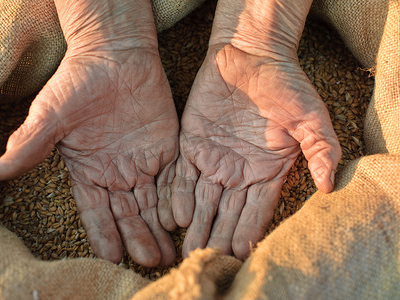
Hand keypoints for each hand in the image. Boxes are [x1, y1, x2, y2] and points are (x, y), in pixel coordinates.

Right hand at [0, 0, 178, 266]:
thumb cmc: (78, 82)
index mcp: (89, 171)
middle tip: (149, 262)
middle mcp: (116, 172)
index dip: (103, 234)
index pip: (96, 211)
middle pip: (128, 214)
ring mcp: (142, 161)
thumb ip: (30, 144)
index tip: (111, 258)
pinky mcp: (165, 147)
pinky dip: (175, 200)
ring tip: (168, 253)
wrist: (114, 55)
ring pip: (151, 203)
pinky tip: (180, 219)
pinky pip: (172, 178)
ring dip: (158, 227)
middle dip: (137, 238)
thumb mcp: (51, 114)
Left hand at [170, 43, 340, 259]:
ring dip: (196, 225)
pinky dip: (179, 196)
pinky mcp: (191, 144)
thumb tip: (329, 186)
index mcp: (267, 171)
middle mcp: (239, 171)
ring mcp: (214, 159)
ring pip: (203, 200)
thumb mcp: (310, 117)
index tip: (240, 256)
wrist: (251, 54)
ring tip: (187, 251)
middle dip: (217, 237)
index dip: (248, 232)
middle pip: (227, 212)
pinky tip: (176, 217)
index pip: (257, 210)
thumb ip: (321, 151)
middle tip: (207, 264)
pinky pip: (183, 175)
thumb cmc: (284, 84)